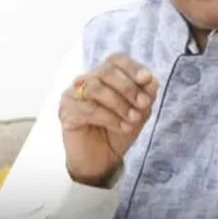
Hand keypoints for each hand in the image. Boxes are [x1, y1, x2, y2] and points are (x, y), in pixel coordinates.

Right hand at [59, 53, 158, 186]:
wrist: (104, 159)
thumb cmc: (120, 129)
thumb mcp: (140, 111)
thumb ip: (146, 94)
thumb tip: (151, 79)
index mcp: (107, 75)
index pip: (117, 59)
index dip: (132, 66)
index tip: (147, 79)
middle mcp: (88, 80)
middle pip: (106, 70)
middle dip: (128, 87)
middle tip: (143, 104)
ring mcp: (74, 94)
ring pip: (96, 88)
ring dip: (119, 104)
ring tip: (132, 119)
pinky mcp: (66, 111)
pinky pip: (87, 108)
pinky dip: (109, 117)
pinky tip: (121, 127)